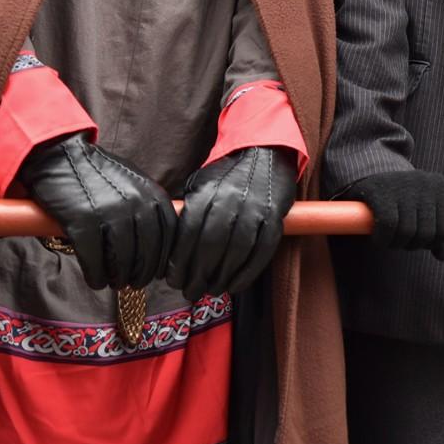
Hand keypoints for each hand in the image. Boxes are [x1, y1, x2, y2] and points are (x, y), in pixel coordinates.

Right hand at [17, 132, 175, 290]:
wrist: (61, 157)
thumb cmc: (97, 174)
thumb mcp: (133, 182)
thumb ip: (148, 206)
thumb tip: (158, 243)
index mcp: (151, 193)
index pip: (169, 235)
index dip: (163, 259)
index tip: (157, 272)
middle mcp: (134, 203)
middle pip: (148, 252)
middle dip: (142, 273)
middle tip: (134, 282)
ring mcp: (109, 212)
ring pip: (122, 259)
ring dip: (119, 278)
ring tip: (114, 282)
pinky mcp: (82, 222)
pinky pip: (94, 260)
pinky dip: (96, 276)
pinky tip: (95, 280)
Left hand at [167, 146, 297, 301]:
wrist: (264, 152)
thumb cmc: (225, 174)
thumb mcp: (199, 183)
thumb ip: (186, 211)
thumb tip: (168, 249)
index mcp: (206, 192)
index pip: (188, 234)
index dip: (179, 262)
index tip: (173, 280)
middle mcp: (230, 200)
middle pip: (211, 247)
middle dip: (198, 276)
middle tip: (190, 292)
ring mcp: (255, 209)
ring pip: (236, 252)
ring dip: (222, 278)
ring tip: (211, 290)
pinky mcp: (274, 217)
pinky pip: (261, 251)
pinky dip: (248, 273)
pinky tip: (235, 285)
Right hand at [343, 170, 443, 259]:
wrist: (367, 172)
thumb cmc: (401, 198)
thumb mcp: (423, 210)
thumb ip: (438, 232)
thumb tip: (443, 256)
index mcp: (438, 186)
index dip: (431, 243)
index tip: (418, 241)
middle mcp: (423, 182)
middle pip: (426, 233)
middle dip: (413, 244)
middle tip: (401, 241)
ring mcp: (402, 184)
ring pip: (407, 231)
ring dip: (396, 244)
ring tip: (389, 240)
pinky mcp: (380, 191)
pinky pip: (388, 226)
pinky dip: (383, 239)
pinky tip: (377, 239)